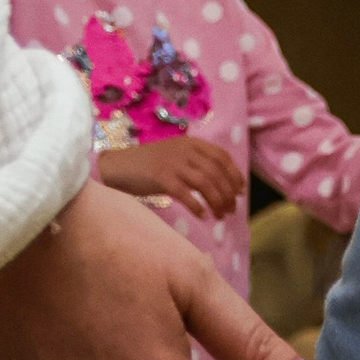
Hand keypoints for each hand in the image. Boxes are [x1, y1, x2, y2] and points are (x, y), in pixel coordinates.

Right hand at [98, 133, 246, 217]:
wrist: (118, 167)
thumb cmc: (149, 165)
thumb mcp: (176, 156)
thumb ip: (196, 162)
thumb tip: (223, 183)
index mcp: (190, 143)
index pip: (221, 156)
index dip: (234, 174)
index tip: (240, 191)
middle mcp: (184, 150)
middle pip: (216, 172)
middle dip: (228, 193)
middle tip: (231, 209)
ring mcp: (172, 163)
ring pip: (205, 184)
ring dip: (217, 202)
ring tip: (220, 216)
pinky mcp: (161, 178)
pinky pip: (186, 195)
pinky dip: (198, 207)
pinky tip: (203, 216)